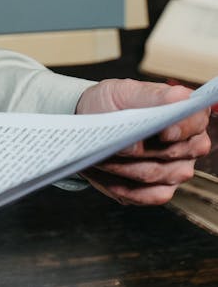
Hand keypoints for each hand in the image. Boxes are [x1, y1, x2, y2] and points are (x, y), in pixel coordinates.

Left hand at [75, 78, 211, 205]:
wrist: (91, 124)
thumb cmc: (110, 104)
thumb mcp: (124, 91)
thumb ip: (150, 97)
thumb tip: (172, 105)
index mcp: (183, 111)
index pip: (196, 120)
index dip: (182, 127)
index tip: (163, 132)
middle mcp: (187, 142)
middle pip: (176, 152)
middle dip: (143, 149)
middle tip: (117, 143)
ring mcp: (177, 169)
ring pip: (159, 174)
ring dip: (128, 167)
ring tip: (104, 156)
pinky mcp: (161, 190)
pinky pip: (150, 195)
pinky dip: (126, 186)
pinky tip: (109, 176)